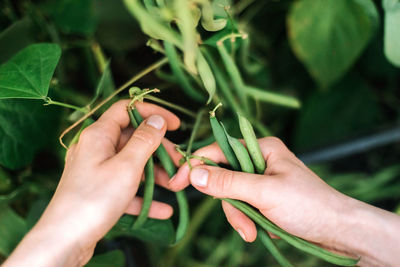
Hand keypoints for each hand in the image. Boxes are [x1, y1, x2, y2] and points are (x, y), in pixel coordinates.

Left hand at [4, 100, 179, 265]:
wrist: (65, 240)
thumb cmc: (94, 199)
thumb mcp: (127, 166)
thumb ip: (145, 140)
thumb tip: (157, 120)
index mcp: (98, 135)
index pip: (127, 109)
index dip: (152, 112)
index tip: (175, 124)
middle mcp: (95, 148)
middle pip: (133, 139)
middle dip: (159, 150)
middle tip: (178, 162)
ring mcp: (96, 170)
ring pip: (131, 164)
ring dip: (155, 174)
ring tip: (175, 186)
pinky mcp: (98, 191)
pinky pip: (125, 187)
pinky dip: (143, 196)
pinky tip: (163, 209)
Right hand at [169, 137, 399, 265]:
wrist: (338, 230)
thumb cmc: (308, 204)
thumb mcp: (265, 192)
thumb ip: (228, 182)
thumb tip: (194, 173)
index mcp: (261, 147)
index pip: (218, 150)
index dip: (196, 165)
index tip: (176, 182)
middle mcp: (259, 160)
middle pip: (223, 177)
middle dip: (228, 203)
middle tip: (240, 223)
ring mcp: (261, 180)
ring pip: (231, 196)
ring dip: (239, 217)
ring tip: (253, 232)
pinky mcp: (264, 198)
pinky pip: (242, 207)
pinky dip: (246, 221)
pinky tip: (258, 231)